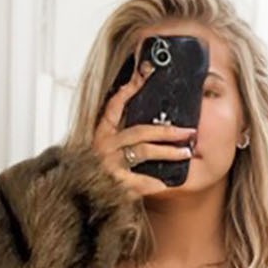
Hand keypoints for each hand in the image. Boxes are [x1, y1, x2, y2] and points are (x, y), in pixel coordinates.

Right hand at [91, 56, 196, 195]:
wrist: (79, 197)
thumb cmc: (97, 169)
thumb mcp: (105, 145)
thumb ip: (120, 124)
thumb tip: (140, 93)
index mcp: (102, 132)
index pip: (115, 104)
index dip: (130, 87)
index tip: (147, 71)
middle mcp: (103, 144)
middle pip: (140, 131)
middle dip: (167, 130)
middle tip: (188, 132)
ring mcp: (107, 164)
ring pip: (142, 152)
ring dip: (167, 152)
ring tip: (185, 154)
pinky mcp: (111, 183)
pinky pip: (136, 181)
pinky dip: (151, 183)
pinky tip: (164, 184)